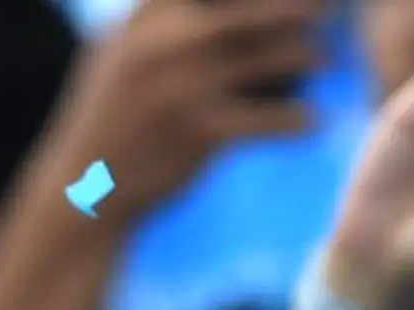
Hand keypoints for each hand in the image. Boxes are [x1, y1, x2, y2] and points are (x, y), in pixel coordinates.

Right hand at [40, 0, 319, 221]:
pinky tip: (315, 122)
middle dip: (294, 7)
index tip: (304, 3)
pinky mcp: (198, 132)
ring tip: (327, 60)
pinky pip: (266, 120)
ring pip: (266, 58)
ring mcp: (181, 85)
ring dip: (306, 56)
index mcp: (146, 13)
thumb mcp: (122, 52)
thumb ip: (160, 20)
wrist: (83, 186)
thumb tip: (227, 13)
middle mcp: (163, 40)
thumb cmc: (114, 117)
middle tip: (330, 7)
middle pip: (249, 10)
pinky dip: (296, 120)